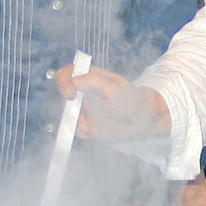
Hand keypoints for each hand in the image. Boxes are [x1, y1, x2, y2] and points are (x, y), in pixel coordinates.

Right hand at [54, 62, 170, 139]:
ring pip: (68, 116)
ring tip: (96, 126)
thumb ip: (93, 81)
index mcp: (89, 77)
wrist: (143, 121)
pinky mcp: (85, 125)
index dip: (63, 82)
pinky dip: (84, 131)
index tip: (70, 95)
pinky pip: (76, 129)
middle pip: (63, 98)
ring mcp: (82, 109)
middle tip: (86, 118)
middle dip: (71, 110)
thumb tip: (73, 81)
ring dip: (79, 123)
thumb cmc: (130, 99)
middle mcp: (82, 93)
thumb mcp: (114, 88)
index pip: (67, 73)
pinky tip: (98, 130)